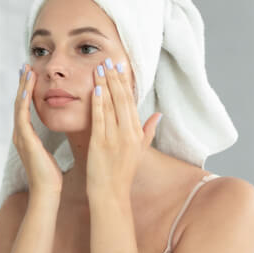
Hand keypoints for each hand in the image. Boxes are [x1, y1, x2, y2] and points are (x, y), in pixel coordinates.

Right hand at [13, 64, 63, 196]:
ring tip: (27, 70)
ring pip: (19, 105)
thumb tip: (54, 136)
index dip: (27, 92)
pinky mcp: (25, 139)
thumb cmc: (50, 177)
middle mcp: (20, 134)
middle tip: (25, 65)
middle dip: (22, 84)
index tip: (31, 76)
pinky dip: (24, 98)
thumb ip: (47, 143)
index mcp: (26, 137)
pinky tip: (29, 87)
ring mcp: (20, 136)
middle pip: (19, 103)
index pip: (25, 109)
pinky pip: (22, 114)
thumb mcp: (49, 154)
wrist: (46, 192)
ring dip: (22, 87)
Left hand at [87, 58, 161, 198]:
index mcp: (137, 133)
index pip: (131, 102)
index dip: (125, 83)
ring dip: (104, 84)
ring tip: (99, 67)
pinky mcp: (100, 143)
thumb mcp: (139, 151)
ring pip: (110, 106)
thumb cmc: (122, 173)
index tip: (120, 67)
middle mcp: (128, 133)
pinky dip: (98, 103)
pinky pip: (100, 119)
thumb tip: (158, 114)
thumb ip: (148, 131)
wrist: (111, 193)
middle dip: (115, 78)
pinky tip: (95, 89)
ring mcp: (114, 138)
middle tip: (109, 59)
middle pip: (122, 100)